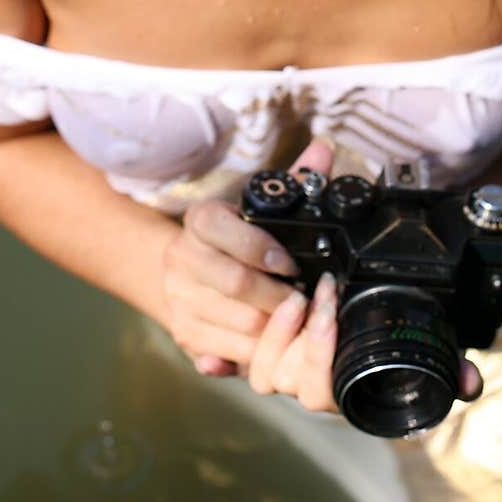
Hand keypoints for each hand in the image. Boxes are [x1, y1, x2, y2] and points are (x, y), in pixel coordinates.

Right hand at [157, 138, 332, 377]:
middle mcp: (181, 257)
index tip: (290, 263)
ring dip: (274, 327)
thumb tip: (323, 149)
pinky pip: (227, 351)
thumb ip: (297, 181)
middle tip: (305, 300)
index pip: (221, 228)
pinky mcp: (183, 333)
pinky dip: (256, 352)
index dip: (260, 247)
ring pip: (237, 322)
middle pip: (235, 283)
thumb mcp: (263, 208)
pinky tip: (272, 342)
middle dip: (279, 296)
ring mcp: (178, 298)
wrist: (187, 272)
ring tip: (297, 321)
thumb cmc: (236, 238)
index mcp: (199, 220)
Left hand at [247, 268, 484, 410]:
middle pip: (296, 387)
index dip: (324, 358)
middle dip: (309, 340)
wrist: (335, 305)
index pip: (327, 394)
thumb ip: (446, 365)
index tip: (335, 313)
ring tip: (298, 295)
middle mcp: (309, 386)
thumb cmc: (379, 331)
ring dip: (279, 333)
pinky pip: (244, 362)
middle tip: (322, 294)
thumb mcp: (414, 343)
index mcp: (343, 388)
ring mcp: (282, 371)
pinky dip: (250, 341)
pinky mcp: (260, 353)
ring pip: (267, 375)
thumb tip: (469, 381)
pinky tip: (276, 306)